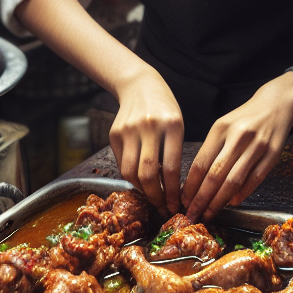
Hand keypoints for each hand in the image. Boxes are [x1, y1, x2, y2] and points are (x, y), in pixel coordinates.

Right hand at [109, 69, 184, 214]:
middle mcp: (149, 127)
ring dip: (141, 190)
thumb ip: (173, 152)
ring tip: (151, 196)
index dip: (173, 192)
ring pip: (131, 172)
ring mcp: (129, 130)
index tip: (176, 205)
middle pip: (148, 173)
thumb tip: (171, 189)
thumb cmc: (164, 108)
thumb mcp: (177, 124)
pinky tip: (140, 179)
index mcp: (172, 124)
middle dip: (156, 196)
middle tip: (162, 207)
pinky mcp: (114, 133)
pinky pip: (122, 163)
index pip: (171, 168)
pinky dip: (131, 176)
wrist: (139, 85)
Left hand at [181, 73, 292, 222]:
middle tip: (193, 215)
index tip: (184, 201)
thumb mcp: (223, 125)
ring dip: (219, 202)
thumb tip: (196, 182)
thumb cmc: (244, 118)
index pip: (201, 163)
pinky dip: (242, 194)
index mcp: (221, 128)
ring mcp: (257, 146)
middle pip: (215, 175)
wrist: (276, 104)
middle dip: (201, 199)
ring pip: (234, 181)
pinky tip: (232, 202)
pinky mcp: (273, 154)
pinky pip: (255, 179)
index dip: (191, 186)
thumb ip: (211, 150)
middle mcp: (238, 137)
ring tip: (210, 213)